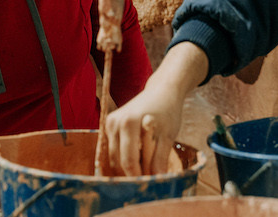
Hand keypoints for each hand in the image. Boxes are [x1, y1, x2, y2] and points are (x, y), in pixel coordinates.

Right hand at [105, 42, 208, 175]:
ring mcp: (110, 123)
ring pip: (114, 157)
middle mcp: (114, 122)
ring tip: (144, 171)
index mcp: (128, 123)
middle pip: (118, 161)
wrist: (162, 91)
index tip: (148, 187)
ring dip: (126, 167)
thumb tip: (157, 181)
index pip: (128, 160)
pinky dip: (123, 158)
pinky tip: (137, 160)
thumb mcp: (168, 135)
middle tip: (147, 182)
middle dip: (132, 174)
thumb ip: (160, 159)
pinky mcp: (109, 124)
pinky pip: (113, 149)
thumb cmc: (168, 110)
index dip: (137, 177)